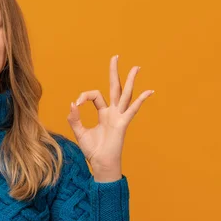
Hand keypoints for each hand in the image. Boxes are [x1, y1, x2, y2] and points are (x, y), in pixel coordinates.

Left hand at [66, 55, 153, 181]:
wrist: (100, 164)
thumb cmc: (93, 150)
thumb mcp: (79, 133)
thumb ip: (74, 119)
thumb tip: (72, 104)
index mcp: (103, 113)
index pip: (95, 95)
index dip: (84, 96)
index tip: (76, 104)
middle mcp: (112, 112)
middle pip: (114, 87)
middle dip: (114, 72)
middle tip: (115, 56)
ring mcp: (119, 117)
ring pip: (125, 94)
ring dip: (130, 80)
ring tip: (136, 67)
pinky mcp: (122, 123)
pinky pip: (132, 110)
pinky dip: (140, 100)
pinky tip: (149, 92)